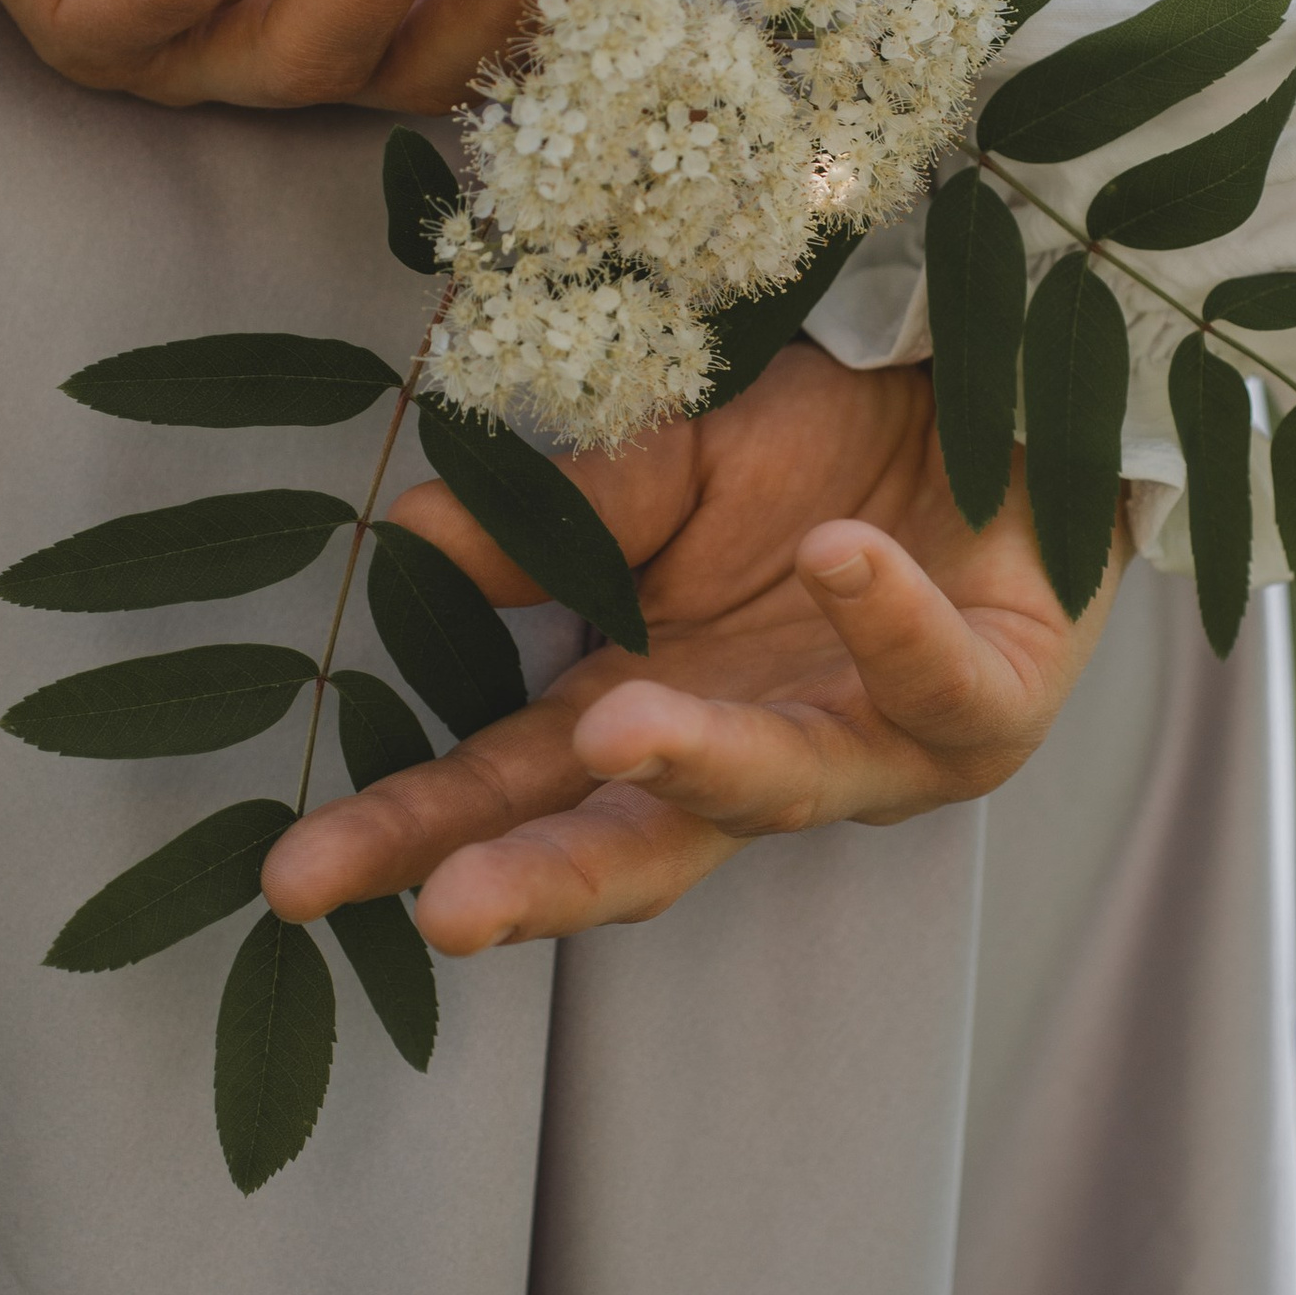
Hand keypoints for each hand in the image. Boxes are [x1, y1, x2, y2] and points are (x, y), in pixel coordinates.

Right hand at [261, 345, 1120, 950]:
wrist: (1001, 384)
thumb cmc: (827, 442)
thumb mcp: (666, 462)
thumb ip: (554, 517)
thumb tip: (404, 542)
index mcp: (654, 704)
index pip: (511, 786)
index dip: (411, 832)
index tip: (294, 878)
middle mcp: (758, 752)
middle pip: (636, 845)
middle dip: (541, 880)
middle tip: (445, 910)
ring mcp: (880, 742)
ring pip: (790, 786)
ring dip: (702, 762)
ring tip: (620, 727)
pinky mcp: (999, 698)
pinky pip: (943, 678)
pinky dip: (889, 619)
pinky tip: (840, 558)